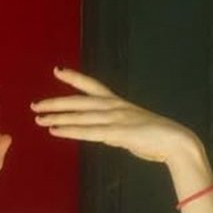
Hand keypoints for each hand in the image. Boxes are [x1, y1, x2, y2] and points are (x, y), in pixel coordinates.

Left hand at [31, 68, 208, 174]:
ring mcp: (115, 118)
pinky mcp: (117, 132)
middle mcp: (114, 106)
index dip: (74, 78)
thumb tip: (104, 134)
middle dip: (56, 102)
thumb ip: (114, 129)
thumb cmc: (155, 137)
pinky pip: (88, 131)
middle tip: (35, 105)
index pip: (92, 86)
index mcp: (118, 103)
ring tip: (39, 119)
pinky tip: (55, 130)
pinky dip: (70, 130)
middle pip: (79, 101)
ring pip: (80, 116)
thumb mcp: (130, 129)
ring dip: (58, 117)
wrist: (176, 141)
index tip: (57, 71)